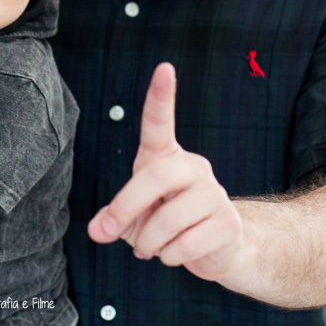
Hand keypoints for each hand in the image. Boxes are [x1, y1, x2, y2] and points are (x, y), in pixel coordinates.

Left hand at [88, 62, 244, 283]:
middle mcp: (193, 168)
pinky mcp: (228, 223)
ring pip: (168, 221)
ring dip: (148, 244)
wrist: (217, 251)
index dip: (161, 96)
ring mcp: (214, 194)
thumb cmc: (167, 225)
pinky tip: (174, 254)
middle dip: (126, 208)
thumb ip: (112, 219)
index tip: (165, 68)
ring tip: (150, 248)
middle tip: (111, 230)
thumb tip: (97, 229)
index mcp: (166, 158)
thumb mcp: (133, 220)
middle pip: (155, 178)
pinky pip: (185, 245)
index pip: (160, 123)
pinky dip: (169, 257)